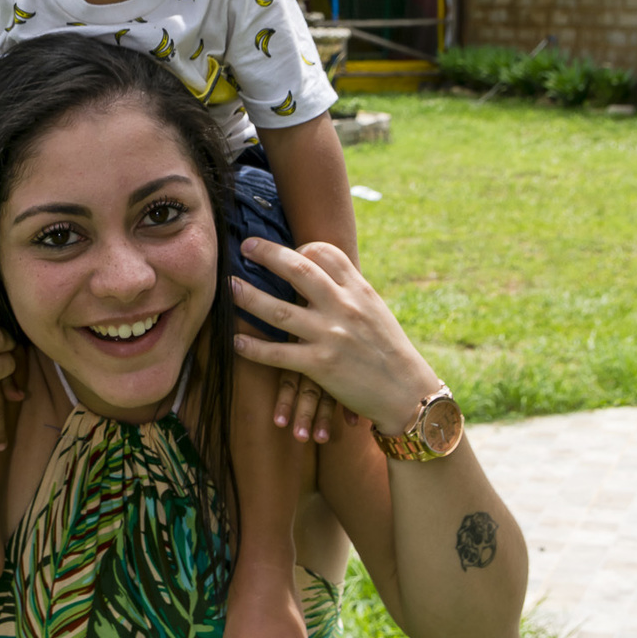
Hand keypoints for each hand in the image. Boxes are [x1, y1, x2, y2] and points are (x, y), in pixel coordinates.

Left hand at [232, 238, 438, 437]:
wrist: (408, 392)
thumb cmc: (390, 352)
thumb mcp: (375, 312)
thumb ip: (350, 293)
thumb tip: (323, 276)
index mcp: (359, 291)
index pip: (327, 254)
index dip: (303, 247)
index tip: (285, 248)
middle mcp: (343, 308)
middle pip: (298, 271)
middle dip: (268, 254)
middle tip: (245, 245)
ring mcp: (330, 336)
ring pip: (279, 311)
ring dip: (248, 297)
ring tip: (228, 287)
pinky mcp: (320, 366)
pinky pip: (278, 354)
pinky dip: (253, 347)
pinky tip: (235, 341)